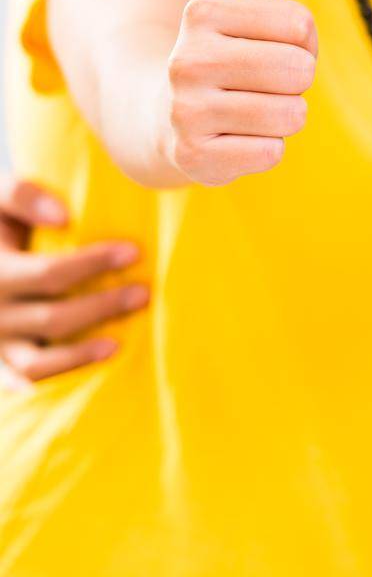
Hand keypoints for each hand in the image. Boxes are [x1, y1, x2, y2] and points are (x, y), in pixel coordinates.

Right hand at [0, 176, 148, 388]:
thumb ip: (23, 196)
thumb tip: (63, 217)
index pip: (50, 274)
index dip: (93, 264)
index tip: (133, 252)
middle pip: (52, 318)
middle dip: (101, 307)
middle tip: (143, 293)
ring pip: (36, 362)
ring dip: (80, 355)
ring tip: (118, 344)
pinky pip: (24, 380)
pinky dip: (52, 379)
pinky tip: (84, 376)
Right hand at [162, 0, 317, 184]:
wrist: (157, 118)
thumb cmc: (219, 47)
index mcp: (204, 11)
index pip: (303, 27)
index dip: (301, 42)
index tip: (266, 45)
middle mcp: (186, 58)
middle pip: (300, 71)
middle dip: (294, 80)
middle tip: (260, 81)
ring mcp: (186, 111)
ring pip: (291, 114)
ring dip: (282, 115)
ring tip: (248, 108)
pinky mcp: (192, 159)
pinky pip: (273, 152)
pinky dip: (265, 148)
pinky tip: (234, 138)